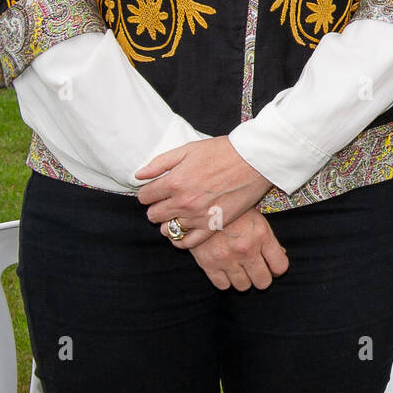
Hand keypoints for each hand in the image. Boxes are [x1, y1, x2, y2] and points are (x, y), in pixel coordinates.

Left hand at [135, 136, 270, 236]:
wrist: (253, 161)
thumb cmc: (222, 151)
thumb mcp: (188, 150)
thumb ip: (160, 163)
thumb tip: (139, 175)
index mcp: (175, 181)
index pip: (145, 197)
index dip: (148, 192)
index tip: (155, 189)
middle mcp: (183, 202)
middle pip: (153, 215)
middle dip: (156, 206)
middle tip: (167, 199)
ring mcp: (197, 217)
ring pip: (167, 230)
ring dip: (169, 221)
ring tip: (178, 211)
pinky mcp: (212, 226)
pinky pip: (186, 242)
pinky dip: (180, 239)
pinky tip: (183, 229)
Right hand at [188, 209, 288, 290]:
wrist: (198, 202)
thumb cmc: (230, 207)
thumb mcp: (254, 216)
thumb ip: (267, 238)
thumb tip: (280, 255)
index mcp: (261, 234)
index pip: (280, 266)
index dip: (277, 268)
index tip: (272, 265)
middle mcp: (246, 248)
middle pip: (263, 282)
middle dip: (261, 276)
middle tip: (255, 268)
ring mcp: (226, 258)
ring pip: (243, 286)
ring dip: (242, 278)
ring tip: (238, 266)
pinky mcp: (208, 264)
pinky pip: (223, 286)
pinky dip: (225, 280)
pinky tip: (224, 267)